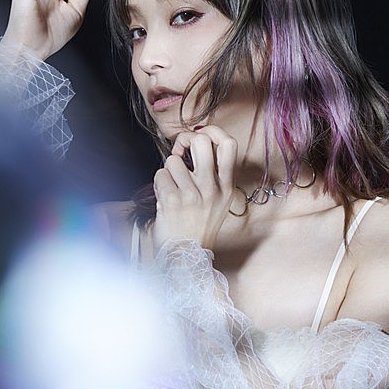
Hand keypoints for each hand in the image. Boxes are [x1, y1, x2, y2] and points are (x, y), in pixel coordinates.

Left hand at [152, 126, 237, 249]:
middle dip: (185, 141)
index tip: (200, 135)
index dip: (213, 131)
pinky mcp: (174, 201)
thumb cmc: (198, 225)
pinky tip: (165, 197)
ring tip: (172, 187)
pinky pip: (160, 175)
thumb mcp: (218, 201)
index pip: (229, 144)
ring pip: (173, 160)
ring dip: (168, 171)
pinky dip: (159, 184)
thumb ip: (213, 174)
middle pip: (201, 141)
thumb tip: (196, 141)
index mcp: (227, 186)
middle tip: (180, 153)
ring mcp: (194, 195)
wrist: (187, 257)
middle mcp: (213, 189)